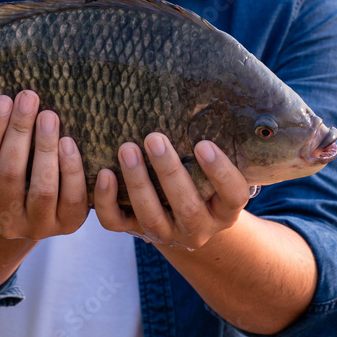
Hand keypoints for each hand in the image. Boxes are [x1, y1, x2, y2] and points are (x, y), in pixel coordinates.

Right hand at [0, 90, 88, 240]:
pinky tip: (68, 142)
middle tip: (28, 99)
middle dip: (19, 132)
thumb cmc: (7, 177)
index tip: (3, 100)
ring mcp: (36, 227)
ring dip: (45, 148)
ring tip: (49, 116)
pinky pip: (72, 198)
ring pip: (42, 188)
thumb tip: (8, 99)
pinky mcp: (66, 225)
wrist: (30, 215)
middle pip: (9, 175)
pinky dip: (71, 169)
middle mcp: (4, 222)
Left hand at [93, 133, 250, 249]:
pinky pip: (116, 223)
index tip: (204, 144)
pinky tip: (105, 173)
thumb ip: (211, 150)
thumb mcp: (215, 173)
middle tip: (154, 138)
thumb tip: (202, 101)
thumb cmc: (202, 183)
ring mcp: (166, 235)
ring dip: (137, 182)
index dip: (220, 172)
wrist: (182, 224)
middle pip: (187, 207)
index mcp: (224, 211)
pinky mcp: (136, 232)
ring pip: (150, 216)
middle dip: (168, 172)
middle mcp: (198, 229)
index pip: (232, 195)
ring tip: (127, 149)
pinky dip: (106, 201)